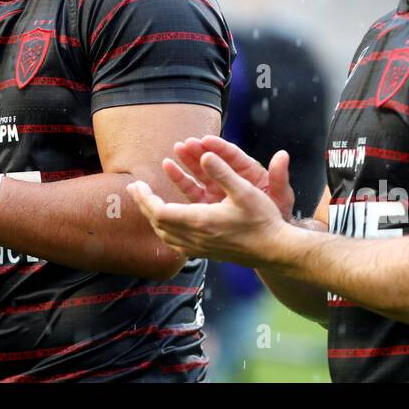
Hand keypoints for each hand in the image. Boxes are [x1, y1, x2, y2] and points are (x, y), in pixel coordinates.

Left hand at [127, 149, 290, 267]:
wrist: (274, 251)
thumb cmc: (262, 220)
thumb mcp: (245, 190)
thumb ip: (223, 171)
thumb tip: (205, 154)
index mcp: (199, 221)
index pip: (159, 211)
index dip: (144, 198)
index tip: (136, 184)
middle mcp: (195, 238)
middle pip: (158, 223)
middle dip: (144, 204)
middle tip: (135, 189)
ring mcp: (199, 248)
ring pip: (165, 235)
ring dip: (154, 217)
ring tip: (147, 202)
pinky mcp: (206, 253)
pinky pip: (176, 243)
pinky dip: (166, 230)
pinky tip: (168, 223)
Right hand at [167, 135, 294, 219]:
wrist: (270, 241)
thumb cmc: (278, 216)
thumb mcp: (281, 197)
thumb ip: (279, 177)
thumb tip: (283, 155)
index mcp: (249, 174)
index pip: (233, 157)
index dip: (220, 148)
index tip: (207, 140)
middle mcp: (232, 180)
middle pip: (214, 161)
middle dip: (200, 151)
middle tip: (186, 143)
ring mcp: (218, 192)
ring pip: (201, 173)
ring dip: (188, 160)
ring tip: (177, 148)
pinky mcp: (208, 204)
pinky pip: (193, 189)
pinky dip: (181, 179)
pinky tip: (169, 167)